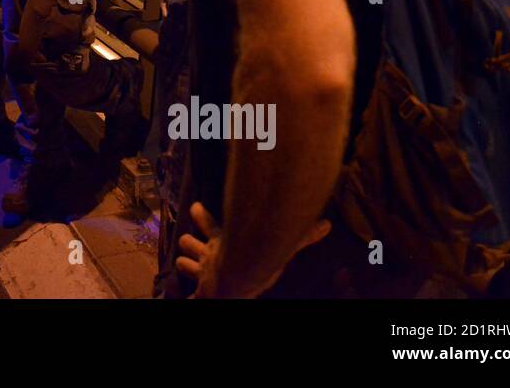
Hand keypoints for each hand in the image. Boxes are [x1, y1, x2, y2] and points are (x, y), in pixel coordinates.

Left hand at [177, 202, 331, 297]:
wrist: (237, 279)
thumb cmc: (257, 259)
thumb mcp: (282, 245)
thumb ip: (303, 236)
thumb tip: (327, 224)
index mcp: (221, 242)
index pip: (207, 222)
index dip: (199, 215)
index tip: (194, 207)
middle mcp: (208, 255)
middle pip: (187, 242)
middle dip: (187, 243)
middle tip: (187, 242)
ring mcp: (202, 273)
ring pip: (182, 263)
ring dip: (184, 265)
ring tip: (184, 266)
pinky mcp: (201, 293)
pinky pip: (189, 298)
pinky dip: (186, 300)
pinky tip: (181, 301)